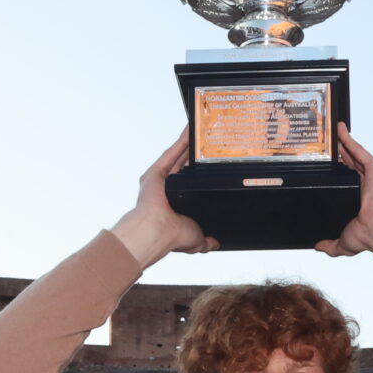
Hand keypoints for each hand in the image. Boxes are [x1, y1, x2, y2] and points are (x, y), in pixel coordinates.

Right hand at [110, 130, 219, 267]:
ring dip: (189, 144)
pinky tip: (191, 130)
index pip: (192, 186)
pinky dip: (181, 140)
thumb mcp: (197, 240)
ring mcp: (161, 180)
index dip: (201, 176)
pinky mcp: (156, 172)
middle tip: (210, 144)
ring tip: (203, 131)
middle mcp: (168, 191)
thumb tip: (215, 242)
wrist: (159, 230)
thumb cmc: (174, 236)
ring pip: (179, 157)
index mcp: (177, 205)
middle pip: (185, 167)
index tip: (212, 166)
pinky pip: (171, 152)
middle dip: (196, 156)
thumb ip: (206, 240)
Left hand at [315, 125, 372, 258]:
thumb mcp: (344, 243)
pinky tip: (339, 131)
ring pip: (356, 155)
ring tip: (333, 134)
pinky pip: (359, 150)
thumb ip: (331, 245)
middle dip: (343, 156)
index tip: (332, 168)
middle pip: (353, 165)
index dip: (343, 173)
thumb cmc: (367, 236)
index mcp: (367, 200)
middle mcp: (372, 186)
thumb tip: (318, 246)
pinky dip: (349, 139)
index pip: (352, 182)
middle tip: (330, 148)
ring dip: (345, 144)